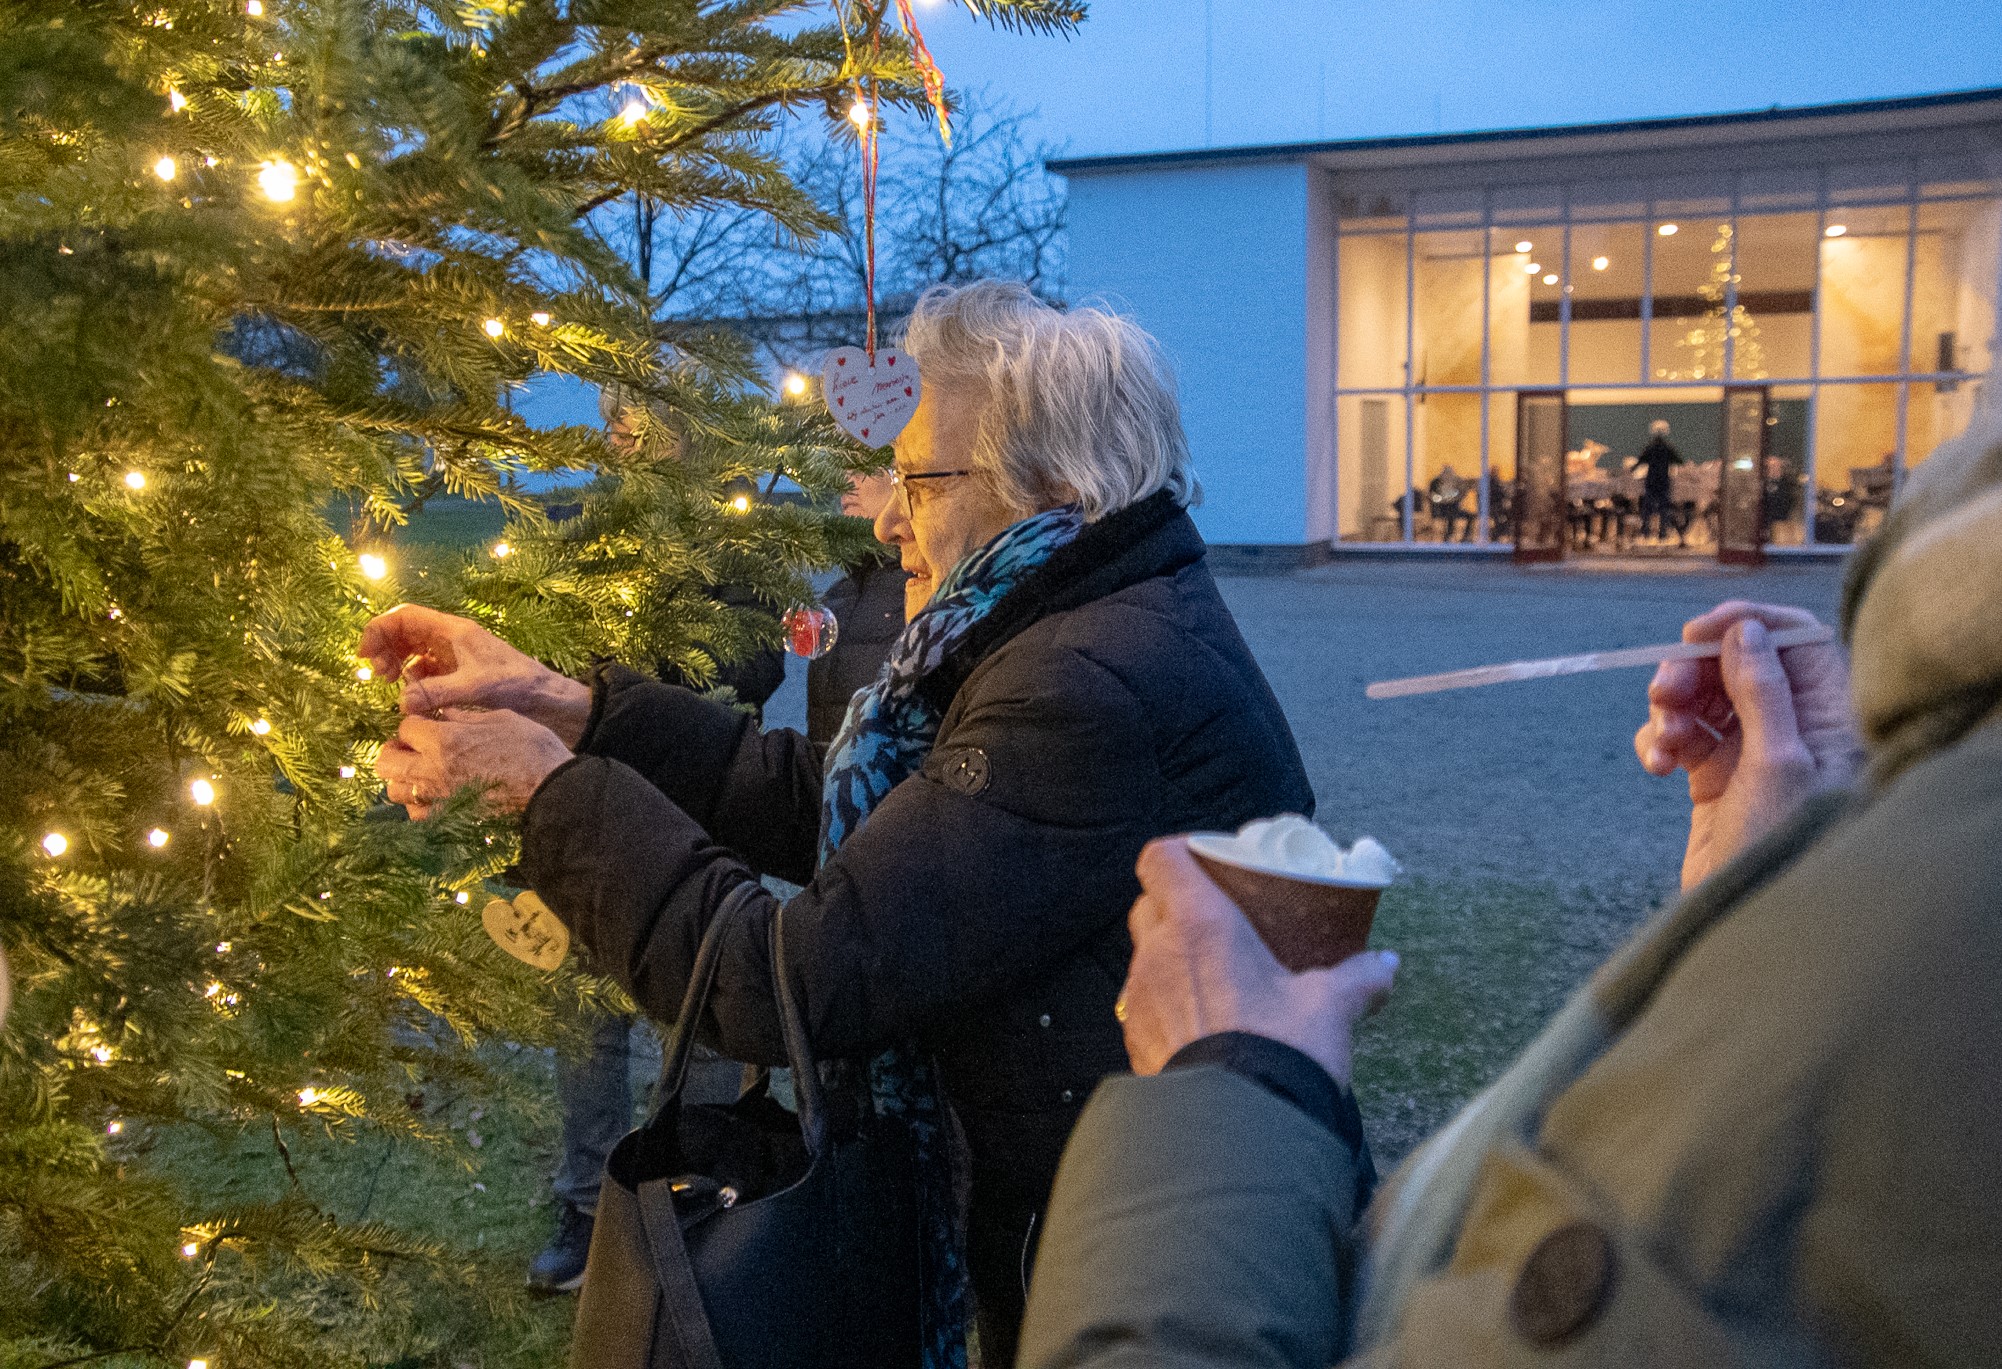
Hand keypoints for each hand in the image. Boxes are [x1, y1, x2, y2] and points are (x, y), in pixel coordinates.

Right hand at [358, 604, 590, 745]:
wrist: (546, 698)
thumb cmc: (516, 685)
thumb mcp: (476, 687)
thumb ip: (438, 692)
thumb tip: (402, 701)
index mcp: (454, 630)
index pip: (406, 616)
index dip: (380, 629)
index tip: (364, 653)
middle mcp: (452, 638)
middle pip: (405, 630)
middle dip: (385, 646)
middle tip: (379, 674)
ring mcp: (454, 654)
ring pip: (414, 649)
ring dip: (397, 662)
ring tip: (391, 683)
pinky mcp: (459, 672)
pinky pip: (426, 668)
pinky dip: (413, 677)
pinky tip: (414, 695)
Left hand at [374, 708, 573, 819]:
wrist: (551, 794)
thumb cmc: (532, 751)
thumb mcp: (501, 719)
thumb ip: (464, 717)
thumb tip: (442, 714)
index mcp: (444, 740)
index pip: (405, 727)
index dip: (416, 724)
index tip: (430, 725)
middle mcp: (431, 771)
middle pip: (386, 762)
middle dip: (395, 752)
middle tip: (413, 749)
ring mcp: (437, 800)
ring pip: (394, 791)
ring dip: (404, 779)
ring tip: (422, 774)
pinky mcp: (447, 821)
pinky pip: (415, 815)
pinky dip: (418, 804)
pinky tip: (435, 796)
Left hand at [1119, 837, 1398, 1086]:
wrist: (1237, 1129)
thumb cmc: (1277, 1053)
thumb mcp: (1330, 1007)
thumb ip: (1357, 978)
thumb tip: (1383, 965)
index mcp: (1200, 924)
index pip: (1162, 859)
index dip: (1180, 852)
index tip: (1208, 861)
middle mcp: (1158, 954)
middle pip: (1149, 904)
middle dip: (1176, 904)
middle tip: (1219, 919)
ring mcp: (1139, 999)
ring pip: (1144, 956)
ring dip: (1170, 957)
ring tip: (1214, 977)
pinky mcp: (1135, 1042)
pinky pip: (1142, 1006)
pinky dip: (1166, 1004)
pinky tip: (1201, 1024)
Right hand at [1634, 601, 1861, 889]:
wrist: (1747, 918)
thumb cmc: (1781, 847)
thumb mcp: (1777, 762)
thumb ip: (1762, 692)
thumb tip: (1743, 633)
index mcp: (1828, 716)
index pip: (1794, 639)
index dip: (1746, 625)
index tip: (1697, 633)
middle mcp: (1793, 727)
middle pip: (1736, 663)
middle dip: (1692, 671)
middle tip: (1663, 693)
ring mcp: (1751, 751)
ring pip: (1702, 696)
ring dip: (1670, 708)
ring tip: (1661, 741)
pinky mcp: (1714, 777)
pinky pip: (1680, 734)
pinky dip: (1660, 740)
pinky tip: (1656, 764)